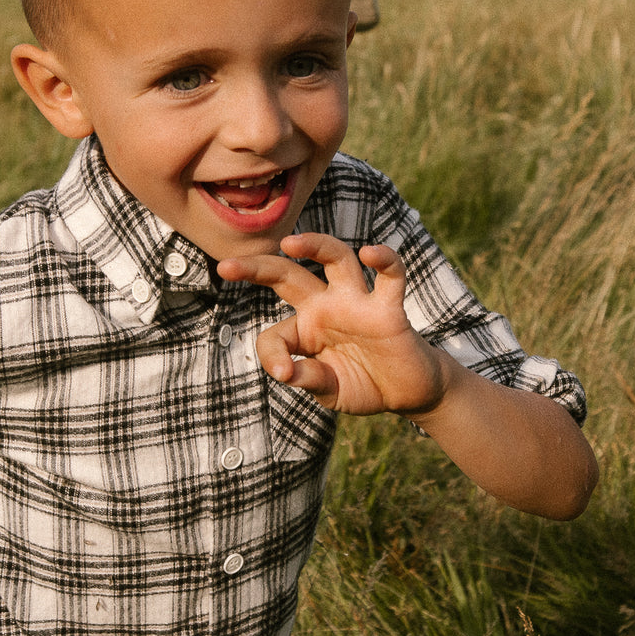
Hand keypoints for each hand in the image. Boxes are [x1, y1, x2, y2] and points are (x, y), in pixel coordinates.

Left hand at [217, 233, 446, 415]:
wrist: (406, 393)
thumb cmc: (363, 384)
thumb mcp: (328, 390)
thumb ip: (308, 379)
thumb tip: (285, 373)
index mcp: (304, 327)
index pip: (275, 335)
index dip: (273, 355)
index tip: (284, 375)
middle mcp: (326, 306)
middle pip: (289, 275)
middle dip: (258, 268)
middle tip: (228, 266)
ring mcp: (357, 302)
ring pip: (336, 258)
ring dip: (315, 245)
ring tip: (291, 243)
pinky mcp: (388, 308)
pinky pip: (390, 276)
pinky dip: (385, 260)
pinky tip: (371, 252)